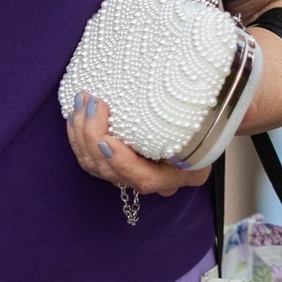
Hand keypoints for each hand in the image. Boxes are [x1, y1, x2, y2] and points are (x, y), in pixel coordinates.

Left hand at [65, 95, 211, 199]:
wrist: (194, 135)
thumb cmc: (201, 130)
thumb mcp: (206, 128)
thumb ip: (194, 124)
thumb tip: (188, 100)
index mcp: (172, 176)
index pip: (143, 179)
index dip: (122, 162)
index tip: (107, 139)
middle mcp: (146, 181)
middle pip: (110, 170)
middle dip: (94, 136)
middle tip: (93, 103)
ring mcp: (126, 176)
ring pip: (94, 165)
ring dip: (81, 133)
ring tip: (81, 102)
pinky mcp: (111, 164)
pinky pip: (88, 158)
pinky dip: (77, 137)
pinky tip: (75, 116)